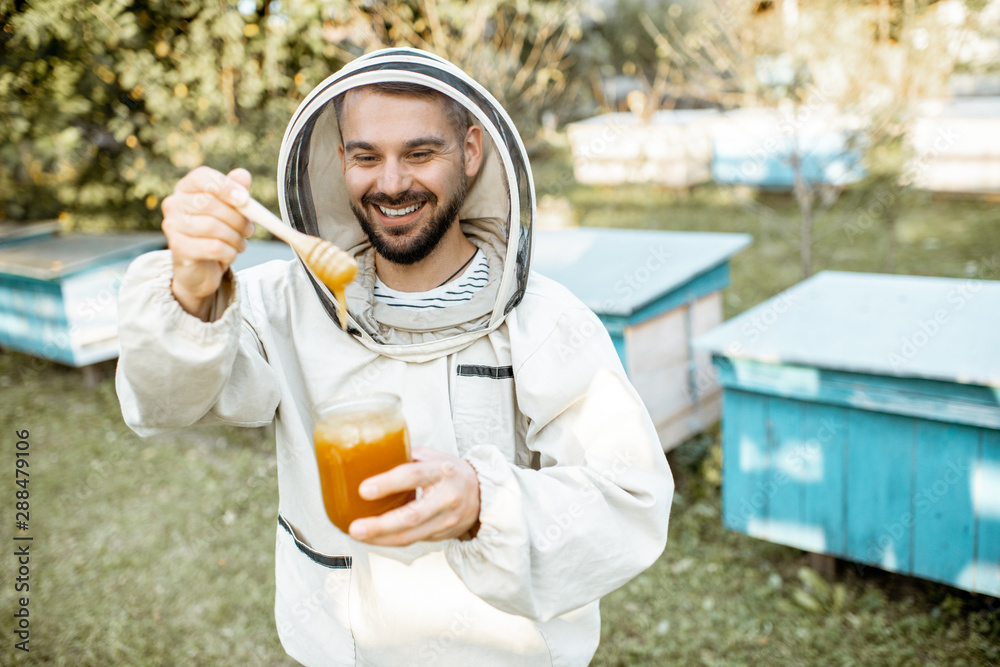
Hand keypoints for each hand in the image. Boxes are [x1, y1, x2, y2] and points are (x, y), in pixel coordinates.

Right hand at [160, 166, 254, 318]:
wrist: (201, 269)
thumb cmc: (217, 235)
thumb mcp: (231, 211)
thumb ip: (237, 192)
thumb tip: (243, 175)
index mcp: (187, 188)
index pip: (202, 177)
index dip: (225, 186)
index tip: (245, 199)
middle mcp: (174, 203)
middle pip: (209, 203)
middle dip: (237, 218)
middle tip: (249, 229)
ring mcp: (172, 226)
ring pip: (212, 227)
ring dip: (235, 237)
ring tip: (240, 242)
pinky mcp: (178, 248)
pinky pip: (213, 247)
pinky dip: (229, 252)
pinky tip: (230, 254)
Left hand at [349, 447, 480, 546]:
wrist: (483, 495)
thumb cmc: (452, 473)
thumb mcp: (433, 456)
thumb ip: (407, 457)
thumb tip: (371, 458)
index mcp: (443, 471)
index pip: (413, 476)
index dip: (388, 484)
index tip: (364, 490)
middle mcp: (447, 497)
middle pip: (411, 516)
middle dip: (380, 525)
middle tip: (355, 528)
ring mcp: (446, 520)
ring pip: (410, 535)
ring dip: (380, 538)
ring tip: (358, 534)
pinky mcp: (442, 535)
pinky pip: (412, 541)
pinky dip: (389, 541)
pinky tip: (373, 537)